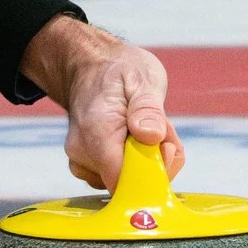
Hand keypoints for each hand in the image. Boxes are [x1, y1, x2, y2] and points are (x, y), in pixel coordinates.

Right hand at [18, 14, 184, 190]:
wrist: (90, 64)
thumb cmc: (116, 69)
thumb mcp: (142, 78)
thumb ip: (148, 109)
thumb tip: (152, 137)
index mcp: (96, 132)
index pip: (123, 180)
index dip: (152, 172)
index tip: (165, 146)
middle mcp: (83, 153)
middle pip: (128, 183)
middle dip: (155, 160)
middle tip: (161, 127)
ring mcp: (82, 162)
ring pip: (126, 181)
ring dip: (148, 159)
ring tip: (147, 125)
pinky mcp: (87, 166)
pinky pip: (119, 176)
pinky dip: (135, 160)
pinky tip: (137, 135)